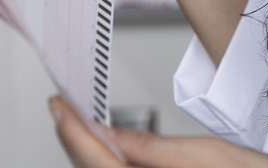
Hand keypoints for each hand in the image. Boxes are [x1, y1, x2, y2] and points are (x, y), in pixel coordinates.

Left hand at [50, 97, 267, 167]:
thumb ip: (152, 149)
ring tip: (79, 126)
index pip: (98, 163)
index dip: (73, 133)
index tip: (59, 106)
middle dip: (74, 144)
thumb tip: (108, 135)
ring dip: (88, 157)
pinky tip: (108, 151)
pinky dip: (109, 166)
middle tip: (62, 109)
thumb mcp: (208, 155)